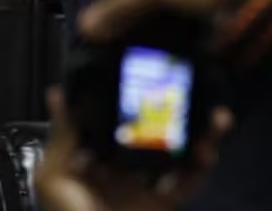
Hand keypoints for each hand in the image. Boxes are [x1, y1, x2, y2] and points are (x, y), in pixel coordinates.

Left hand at [34, 87, 231, 210]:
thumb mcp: (54, 175)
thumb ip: (63, 136)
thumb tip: (59, 92)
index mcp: (100, 155)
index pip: (124, 118)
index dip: (141, 96)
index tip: (156, 74)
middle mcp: (128, 166)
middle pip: (161, 131)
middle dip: (181, 110)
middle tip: (194, 89)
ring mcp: (150, 184)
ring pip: (183, 151)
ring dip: (203, 132)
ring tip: (217, 115)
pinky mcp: (166, 201)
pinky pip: (191, 180)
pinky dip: (205, 163)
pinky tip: (211, 146)